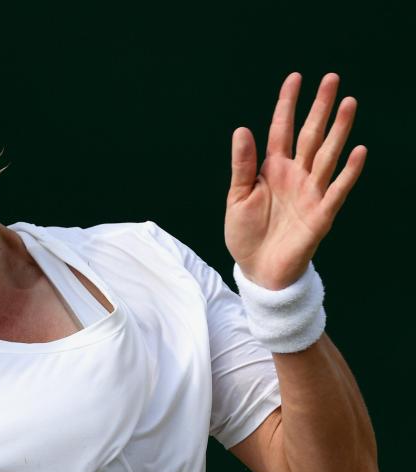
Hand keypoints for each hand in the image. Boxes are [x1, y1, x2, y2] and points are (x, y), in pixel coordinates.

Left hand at [225, 72, 366, 289]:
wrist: (258, 269)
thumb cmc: (246, 233)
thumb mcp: (237, 197)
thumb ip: (242, 165)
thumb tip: (241, 130)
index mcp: (272, 169)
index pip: (281, 130)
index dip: (287, 105)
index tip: (295, 78)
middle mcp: (295, 175)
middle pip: (310, 135)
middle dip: (319, 107)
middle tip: (331, 78)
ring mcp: (311, 192)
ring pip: (327, 154)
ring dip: (339, 130)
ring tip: (349, 103)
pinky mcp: (322, 213)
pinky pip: (337, 189)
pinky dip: (348, 171)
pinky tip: (358, 150)